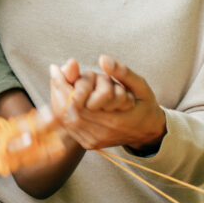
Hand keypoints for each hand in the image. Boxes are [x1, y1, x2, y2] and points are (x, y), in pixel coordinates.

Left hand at [50, 55, 165, 150]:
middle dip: (59, 88)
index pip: (76, 101)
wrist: (148, 132)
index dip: (62, 83)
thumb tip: (103, 60)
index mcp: (114, 119)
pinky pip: (68, 125)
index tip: (55, 67)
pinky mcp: (88, 143)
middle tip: (57, 72)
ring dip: (59, 97)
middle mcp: (100, 133)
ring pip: (64, 118)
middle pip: (66, 109)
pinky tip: (66, 95)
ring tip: (61, 82)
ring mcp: (92, 140)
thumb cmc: (144, 105)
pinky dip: (63, 108)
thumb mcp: (140, 85)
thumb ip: (122, 72)